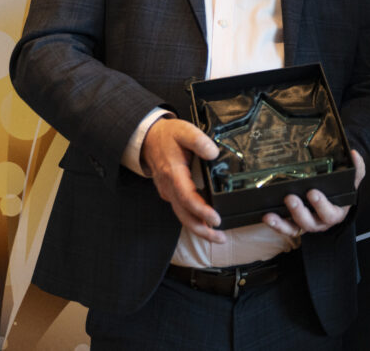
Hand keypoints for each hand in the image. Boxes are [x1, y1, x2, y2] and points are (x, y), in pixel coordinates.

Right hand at [142, 116, 223, 243]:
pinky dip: (193, 220)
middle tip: (220, 238)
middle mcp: (169, 187)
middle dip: (202, 229)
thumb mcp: (184, 130)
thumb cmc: (167, 135)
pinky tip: (206, 225)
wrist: (148, 139)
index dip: (201, 211)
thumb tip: (213, 153)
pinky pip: (181, 211)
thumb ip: (199, 141)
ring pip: (182, 216)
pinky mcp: (170, 193)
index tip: (216, 219)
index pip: (187, 198)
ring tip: (218, 237)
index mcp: (173, 173)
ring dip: (199, 229)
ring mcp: (168, 192)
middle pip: (184, 215)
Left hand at [263, 150, 365, 237]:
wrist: (334, 201)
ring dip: (282, 223)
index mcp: (336, 213)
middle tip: (291, 198)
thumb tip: (354, 154)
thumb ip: (357, 169)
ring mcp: (307, 224)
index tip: (312, 192)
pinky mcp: (294, 225)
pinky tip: (267, 217)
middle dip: (300, 212)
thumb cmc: (341, 192)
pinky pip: (285, 228)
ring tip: (271, 215)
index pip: (330, 213)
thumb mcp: (352, 181)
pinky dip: (275, 224)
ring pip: (295, 228)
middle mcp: (321, 222)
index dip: (321, 205)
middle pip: (311, 222)